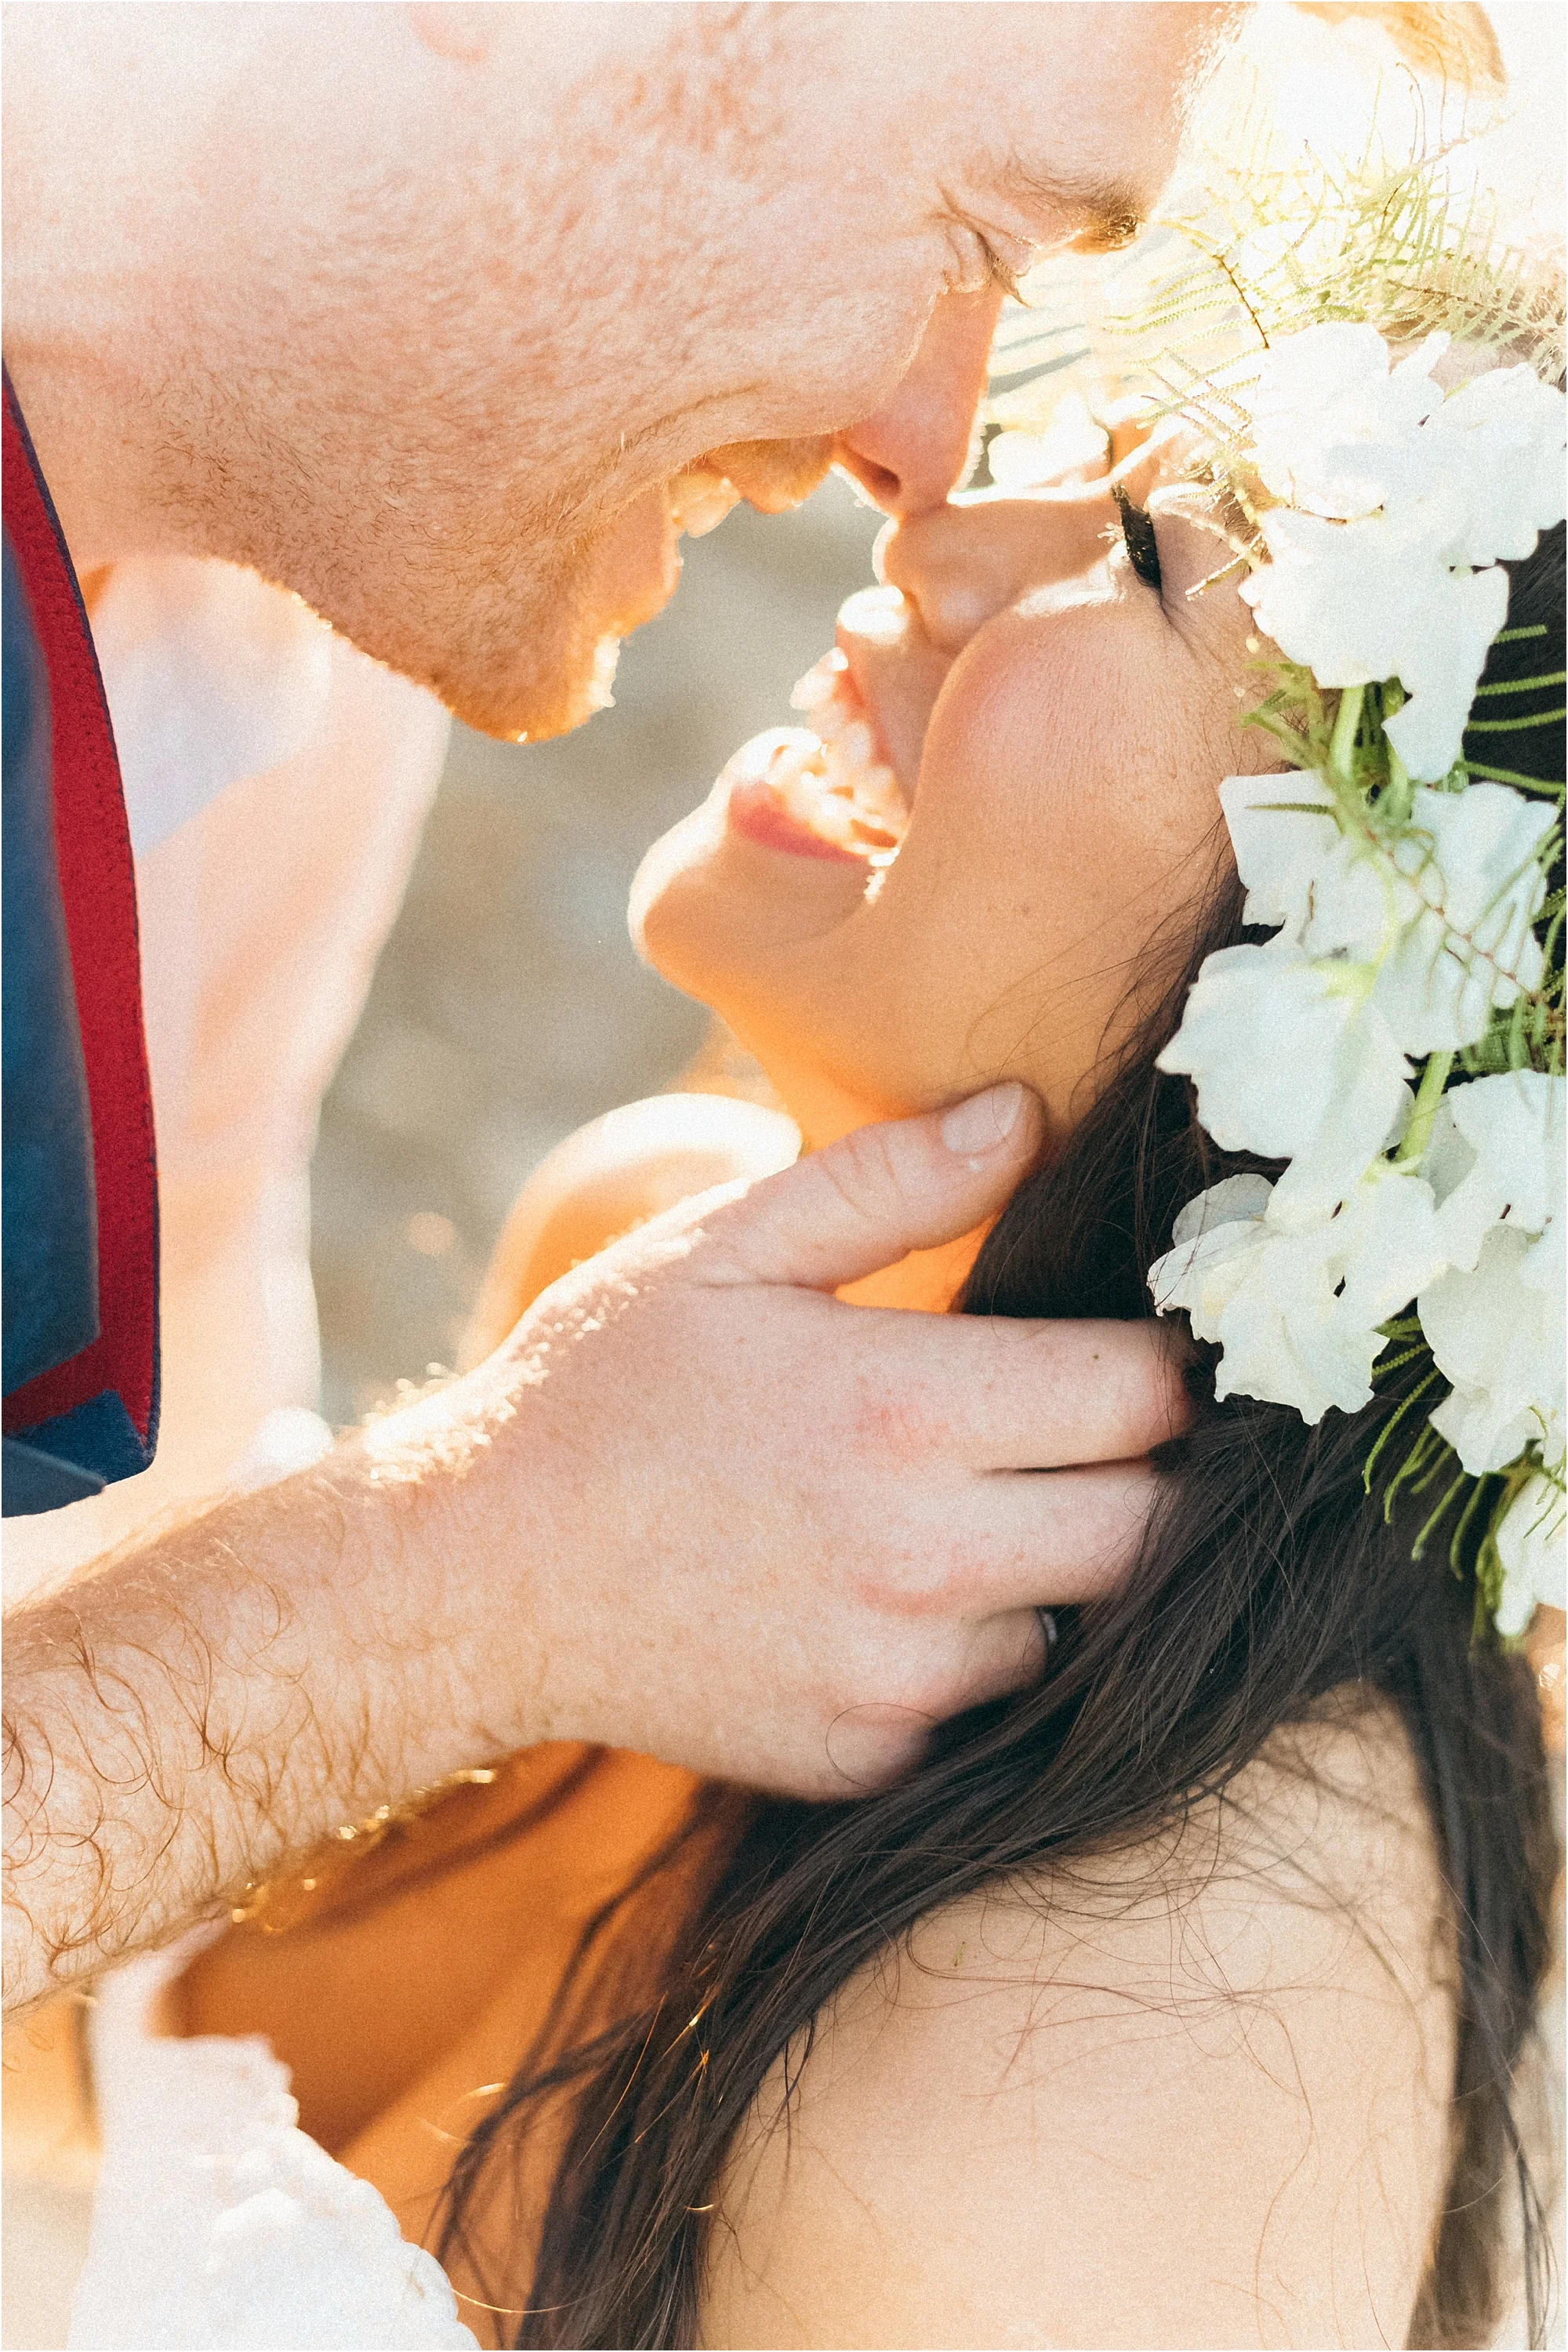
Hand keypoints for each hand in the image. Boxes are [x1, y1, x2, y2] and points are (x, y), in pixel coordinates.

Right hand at [391, 1081, 1188, 1795]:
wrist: (478, 1579)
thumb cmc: (603, 1389)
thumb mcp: (725, 1248)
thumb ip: (888, 1180)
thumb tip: (1029, 1115)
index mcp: (899, 1412)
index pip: (1143, 1395)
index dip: (1166, 1360)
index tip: (1139, 1339)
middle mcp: (920, 1558)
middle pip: (1152, 1525)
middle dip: (1149, 1469)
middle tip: (1089, 1423)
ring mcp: (898, 1673)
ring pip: (1085, 1620)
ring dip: (1067, 1563)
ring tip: (986, 1501)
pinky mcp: (872, 1755)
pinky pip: (994, 1700)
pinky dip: (981, 1643)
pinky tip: (904, 1585)